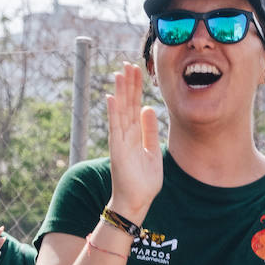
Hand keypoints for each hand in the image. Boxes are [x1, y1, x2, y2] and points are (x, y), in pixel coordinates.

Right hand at [105, 63, 161, 222]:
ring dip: (120, 92)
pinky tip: (112, 97)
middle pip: (126, 104)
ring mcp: (120, 141)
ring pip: (120, 111)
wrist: (137, 201)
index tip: (136, 70)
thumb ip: (150, 130)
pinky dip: (113, 113)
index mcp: (134, 133)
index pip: (134, 105)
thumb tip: (148, 108)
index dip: (136, 88)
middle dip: (128, 84)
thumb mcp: (152, 150)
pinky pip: (115, 128)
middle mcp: (125, 134)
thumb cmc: (143, 180)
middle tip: (128, 63)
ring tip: (120, 73)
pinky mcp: (118, 150)